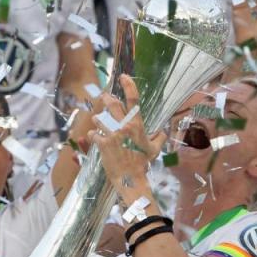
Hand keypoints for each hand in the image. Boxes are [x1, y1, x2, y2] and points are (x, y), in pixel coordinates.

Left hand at [88, 75, 165, 191]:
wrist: (131, 179)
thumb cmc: (143, 164)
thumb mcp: (154, 150)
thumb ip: (159, 138)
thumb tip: (163, 132)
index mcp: (137, 125)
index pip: (134, 100)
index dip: (129, 85)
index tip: (124, 76)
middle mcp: (125, 127)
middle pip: (112, 104)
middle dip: (106, 99)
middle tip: (104, 97)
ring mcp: (113, 134)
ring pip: (99, 118)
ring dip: (98, 120)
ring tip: (98, 122)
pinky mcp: (103, 144)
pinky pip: (93, 134)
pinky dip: (93, 135)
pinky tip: (95, 138)